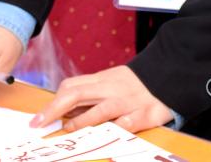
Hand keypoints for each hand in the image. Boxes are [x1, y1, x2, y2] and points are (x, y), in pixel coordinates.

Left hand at [32, 65, 172, 132]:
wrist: (170, 75)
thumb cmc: (135, 84)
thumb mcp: (110, 82)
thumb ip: (90, 94)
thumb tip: (64, 111)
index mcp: (103, 80)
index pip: (71, 86)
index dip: (53, 102)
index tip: (39, 118)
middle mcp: (113, 89)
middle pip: (78, 94)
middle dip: (55, 109)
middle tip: (39, 124)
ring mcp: (129, 102)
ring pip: (101, 110)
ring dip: (81, 122)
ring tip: (67, 129)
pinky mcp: (147, 114)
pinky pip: (129, 123)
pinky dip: (117, 129)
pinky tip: (107, 135)